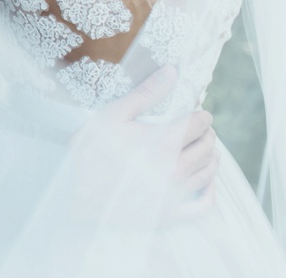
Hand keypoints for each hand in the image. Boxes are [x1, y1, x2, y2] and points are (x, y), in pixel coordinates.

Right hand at [67, 66, 217, 224]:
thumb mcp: (113, 115)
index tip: (199, 113)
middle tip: (202, 129)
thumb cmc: (90, 150)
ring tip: (207, 149)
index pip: (199, 125)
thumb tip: (171, 71)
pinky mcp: (170, 214)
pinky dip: (210, 192)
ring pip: (208, 172)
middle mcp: (176, 168)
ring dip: (211, 157)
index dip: (202, 116)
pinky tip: (207, 183)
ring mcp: (175, 194)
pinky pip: (203, 205)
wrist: (74, 192)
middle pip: (207, 147)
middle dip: (207, 134)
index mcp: (165, 142)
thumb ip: (146, 93)